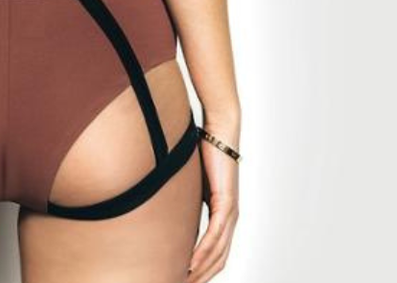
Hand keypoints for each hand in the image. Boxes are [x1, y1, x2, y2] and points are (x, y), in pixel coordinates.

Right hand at [188, 130, 239, 281]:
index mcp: (224, 214)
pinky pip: (215, 235)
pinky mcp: (226, 203)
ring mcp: (230, 212)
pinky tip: (191, 265)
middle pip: (217, 260)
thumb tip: (165, 208)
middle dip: (200, 278)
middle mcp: (230, 218)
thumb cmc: (203, 149)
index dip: (201, 270)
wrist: (219, 129)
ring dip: (200, 272)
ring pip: (217, 253)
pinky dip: (203, 253)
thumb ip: (183, 198)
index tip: (184, 279)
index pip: (215, 252)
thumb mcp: (190, 181)